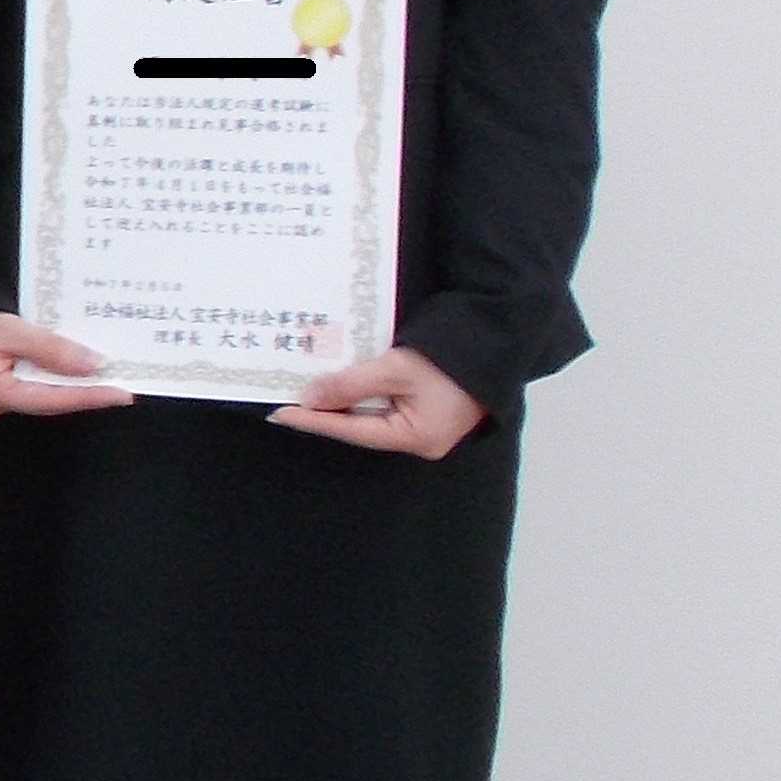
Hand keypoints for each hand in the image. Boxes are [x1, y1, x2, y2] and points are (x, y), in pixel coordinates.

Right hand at [0, 310, 135, 418]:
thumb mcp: (9, 329)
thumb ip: (52, 349)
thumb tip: (95, 365)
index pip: (51, 400)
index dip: (89, 396)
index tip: (123, 394)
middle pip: (44, 398)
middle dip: (80, 387)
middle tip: (119, 379)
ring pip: (34, 391)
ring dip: (64, 379)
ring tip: (101, 370)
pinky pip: (22, 383)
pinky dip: (45, 373)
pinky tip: (68, 364)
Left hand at [271, 343, 485, 457]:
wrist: (499, 341)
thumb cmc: (451, 358)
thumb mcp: (397, 369)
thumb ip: (352, 385)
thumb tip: (310, 398)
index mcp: (416, 437)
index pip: (352, 431)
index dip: (314, 420)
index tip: (280, 413)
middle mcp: (421, 439)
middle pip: (361, 426)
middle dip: (325, 412)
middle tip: (287, 399)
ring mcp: (428, 425)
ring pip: (372, 415)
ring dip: (342, 402)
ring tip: (306, 391)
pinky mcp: (431, 409)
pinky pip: (386, 405)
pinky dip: (361, 395)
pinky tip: (339, 384)